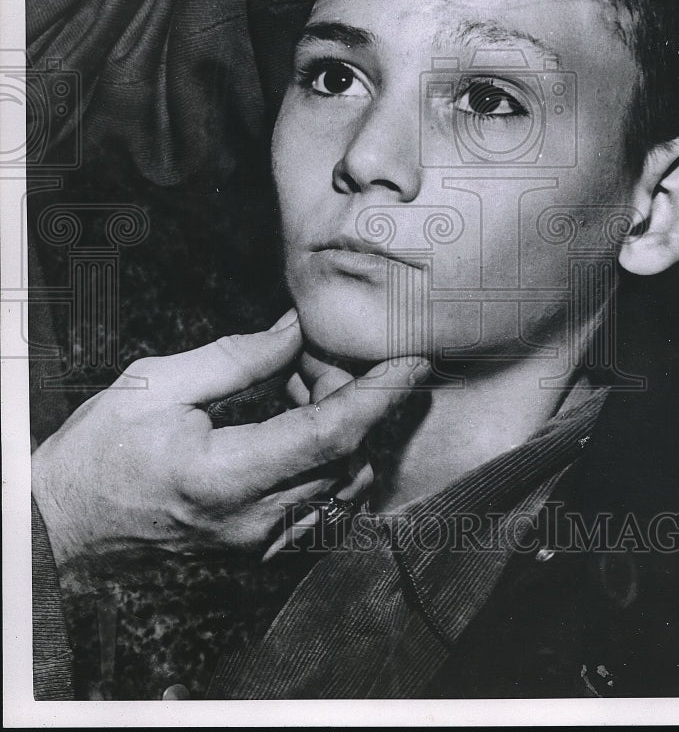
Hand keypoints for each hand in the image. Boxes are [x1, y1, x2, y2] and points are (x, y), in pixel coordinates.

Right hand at [31, 309, 427, 570]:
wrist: (60, 524)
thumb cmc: (99, 451)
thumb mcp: (157, 384)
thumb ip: (237, 359)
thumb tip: (296, 330)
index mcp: (223, 476)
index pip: (329, 436)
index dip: (380, 395)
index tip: (414, 362)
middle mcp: (250, 522)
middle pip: (345, 458)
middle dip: (356, 400)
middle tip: (322, 357)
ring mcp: (254, 545)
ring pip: (341, 488)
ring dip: (346, 433)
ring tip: (303, 388)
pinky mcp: (253, 552)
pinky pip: (320, 511)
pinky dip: (330, 464)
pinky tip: (299, 429)